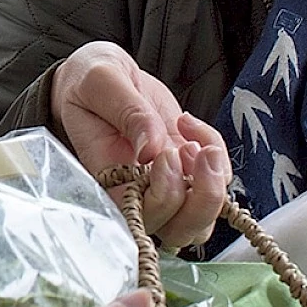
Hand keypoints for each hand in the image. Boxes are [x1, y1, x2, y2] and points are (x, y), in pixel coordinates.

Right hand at [51, 41, 231, 246]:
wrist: (103, 76)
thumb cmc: (89, 82)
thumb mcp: (100, 82)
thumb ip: (126, 111)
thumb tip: (151, 148)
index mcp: (107, 181)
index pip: (141, 218)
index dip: (163, 199)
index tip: (164, 154)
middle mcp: (138, 193)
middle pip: (180, 230)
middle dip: (201, 199)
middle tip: (192, 150)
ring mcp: (166, 185)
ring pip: (202, 220)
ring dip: (214, 186)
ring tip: (201, 146)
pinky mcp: (186, 169)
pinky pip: (216, 180)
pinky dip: (217, 153)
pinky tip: (190, 126)